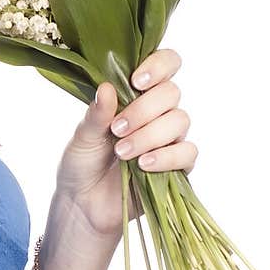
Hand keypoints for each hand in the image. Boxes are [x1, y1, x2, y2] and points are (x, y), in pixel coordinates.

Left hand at [55, 48, 198, 238]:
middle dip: (144, 110)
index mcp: (136, 94)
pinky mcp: (178, 166)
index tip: (137, 80)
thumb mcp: (81, 138)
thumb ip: (96, 115)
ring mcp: (170, 138)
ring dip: (150, 135)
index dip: (159, 65)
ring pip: (180, 120)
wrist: (83, 205)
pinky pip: (187, 152)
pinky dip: (166, 156)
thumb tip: (107, 87)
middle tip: (117, 130)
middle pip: (172, 92)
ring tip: (122, 152)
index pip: (166, 64)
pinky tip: (144, 165)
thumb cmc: (82, 165)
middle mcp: (158, 112)